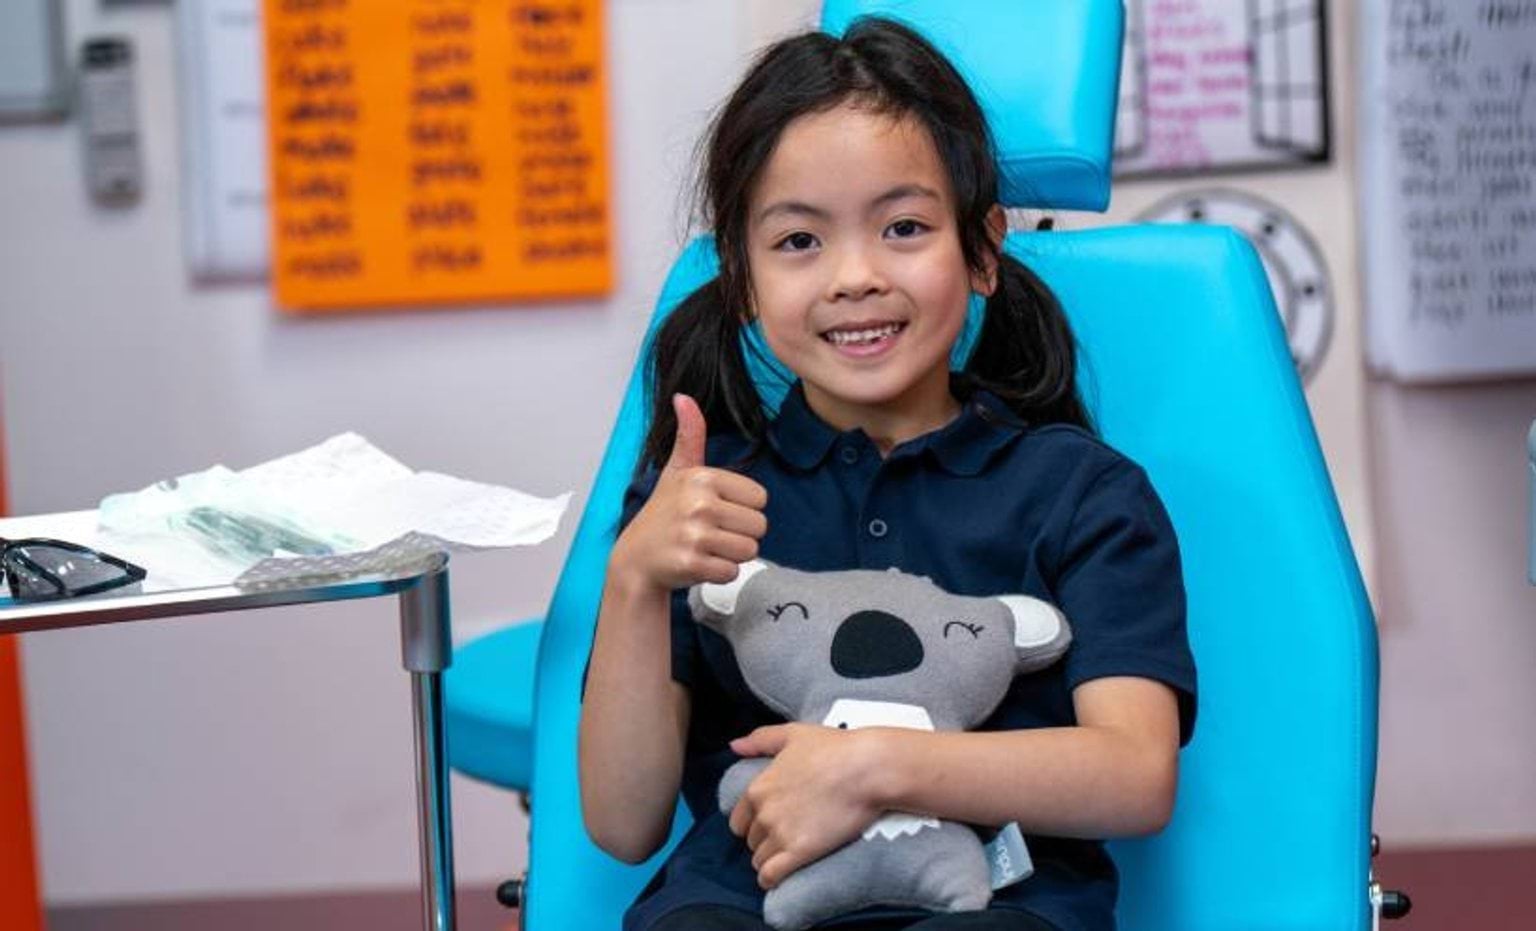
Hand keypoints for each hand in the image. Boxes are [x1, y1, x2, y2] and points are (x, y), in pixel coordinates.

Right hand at [610, 394, 768, 593]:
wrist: (636, 559)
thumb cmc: (663, 514)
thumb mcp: (676, 471)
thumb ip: (689, 436)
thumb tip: (683, 397)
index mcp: (702, 478)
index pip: (760, 498)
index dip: (742, 508)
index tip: (715, 510)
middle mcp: (699, 503)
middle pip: (759, 526)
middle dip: (739, 534)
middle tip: (710, 532)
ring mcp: (694, 535)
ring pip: (749, 550)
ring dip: (731, 555)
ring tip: (705, 547)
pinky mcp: (691, 564)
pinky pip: (732, 572)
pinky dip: (719, 573)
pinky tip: (699, 563)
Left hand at [727, 723, 887, 889]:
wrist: (868, 769)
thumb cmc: (835, 749)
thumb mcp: (793, 734)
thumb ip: (760, 740)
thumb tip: (735, 746)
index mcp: (759, 787)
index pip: (738, 820)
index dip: (752, 824)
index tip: (767, 825)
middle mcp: (764, 812)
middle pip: (751, 840)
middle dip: (764, 841)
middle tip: (784, 837)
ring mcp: (781, 834)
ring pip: (759, 860)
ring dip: (769, 860)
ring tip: (785, 857)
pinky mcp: (800, 851)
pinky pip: (771, 875)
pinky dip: (771, 879)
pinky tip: (778, 877)